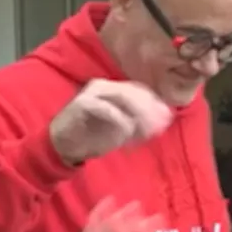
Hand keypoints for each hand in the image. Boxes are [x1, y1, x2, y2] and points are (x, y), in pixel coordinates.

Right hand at [49, 79, 173, 165]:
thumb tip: (165, 118)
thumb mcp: (123, 130)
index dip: (156, 103)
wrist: (64, 145)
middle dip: (150, 109)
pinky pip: (107, 109)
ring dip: (138, 114)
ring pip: (123, 96)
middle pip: (134, 92)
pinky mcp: (82, 104)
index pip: (141, 90)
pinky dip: (120, 121)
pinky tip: (127, 133)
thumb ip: (141, 123)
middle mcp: (104, 86)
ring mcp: (92, 93)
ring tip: (146, 130)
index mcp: (114, 89)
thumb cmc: (94, 136)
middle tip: (161, 126)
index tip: (168, 119)